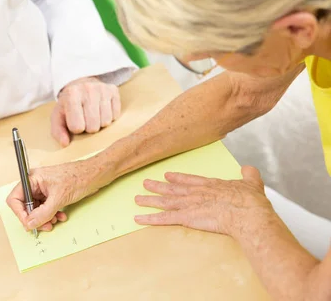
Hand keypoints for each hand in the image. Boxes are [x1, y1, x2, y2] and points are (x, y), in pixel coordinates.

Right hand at [6, 157, 107, 230]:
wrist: (95, 175)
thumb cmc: (78, 178)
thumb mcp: (59, 198)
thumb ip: (43, 213)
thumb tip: (29, 224)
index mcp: (32, 179)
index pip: (15, 198)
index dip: (20, 213)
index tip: (29, 224)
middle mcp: (35, 184)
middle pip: (25, 206)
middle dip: (34, 218)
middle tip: (45, 226)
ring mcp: (43, 189)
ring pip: (36, 209)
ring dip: (44, 218)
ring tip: (54, 222)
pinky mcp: (51, 194)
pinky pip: (45, 208)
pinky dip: (51, 215)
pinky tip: (60, 217)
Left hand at [51, 77, 120, 146]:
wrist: (80, 85)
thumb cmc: (68, 105)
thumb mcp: (57, 116)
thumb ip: (57, 131)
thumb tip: (65, 143)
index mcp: (71, 95)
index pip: (77, 127)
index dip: (76, 128)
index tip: (74, 122)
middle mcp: (87, 89)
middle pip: (93, 126)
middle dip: (89, 128)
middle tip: (85, 119)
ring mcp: (102, 89)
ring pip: (106, 122)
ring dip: (99, 123)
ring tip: (93, 115)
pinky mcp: (114, 90)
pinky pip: (115, 115)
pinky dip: (109, 116)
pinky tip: (101, 110)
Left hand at [134, 166, 275, 237]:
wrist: (247, 213)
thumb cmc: (250, 202)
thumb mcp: (252, 183)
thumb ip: (248, 175)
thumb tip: (248, 169)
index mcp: (211, 185)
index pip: (190, 180)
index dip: (178, 178)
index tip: (167, 176)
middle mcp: (196, 193)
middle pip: (172, 189)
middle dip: (158, 186)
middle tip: (145, 183)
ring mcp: (189, 204)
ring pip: (165, 202)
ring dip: (150, 200)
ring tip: (137, 198)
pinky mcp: (186, 217)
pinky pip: (164, 219)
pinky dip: (150, 219)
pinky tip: (138, 218)